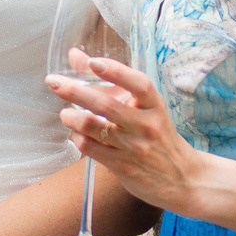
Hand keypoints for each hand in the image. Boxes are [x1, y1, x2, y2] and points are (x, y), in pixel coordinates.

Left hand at [47, 52, 201, 213]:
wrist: (182, 179)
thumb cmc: (158, 137)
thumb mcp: (144, 108)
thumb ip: (111, 82)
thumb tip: (75, 56)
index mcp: (154, 106)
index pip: (138, 84)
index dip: (116, 71)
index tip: (94, 62)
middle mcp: (145, 125)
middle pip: (107, 105)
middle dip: (75, 91)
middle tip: (54, 82)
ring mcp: (134, 147)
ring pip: (93, 127)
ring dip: (71, 117)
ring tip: (65, 114)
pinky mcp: (123, 166)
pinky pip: (91, 148)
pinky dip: (77, 137)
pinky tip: (76, 133)